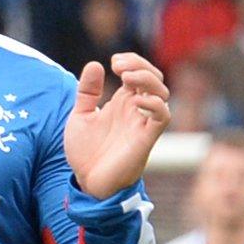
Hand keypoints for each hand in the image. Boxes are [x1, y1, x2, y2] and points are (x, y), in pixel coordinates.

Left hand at [65, 53, 169, 198]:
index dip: (132, 61)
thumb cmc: (86, 152)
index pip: (139, 72)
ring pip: (162, 93)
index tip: (114, 62)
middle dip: (141, 65)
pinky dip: (153, 103)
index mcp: (123, 102)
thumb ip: (87, 92)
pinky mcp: (146, 138)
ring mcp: (142, 123)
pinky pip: (162, 116)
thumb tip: (95, 64)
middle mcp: (136, 110)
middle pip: (154, 78)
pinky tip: (134, 100)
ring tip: (127, 77)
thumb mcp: (80, 116)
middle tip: (119, 66)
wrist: (87, 182)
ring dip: (148, 79)